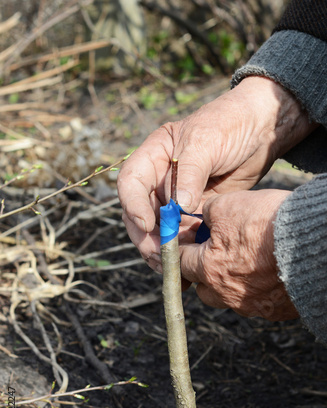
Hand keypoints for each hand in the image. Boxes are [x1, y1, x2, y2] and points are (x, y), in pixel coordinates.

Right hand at [118, 76, 313, 270]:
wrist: (262, 130)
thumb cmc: (230, 124)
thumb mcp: (206, 141)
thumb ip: (190, 173)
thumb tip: (177, 208)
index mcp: (154, 156)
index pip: (131, 182)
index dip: (133, 205)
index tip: (147, 224)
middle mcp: (160, 180)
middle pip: (140, 212)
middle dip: (147, 236)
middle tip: (160, 256)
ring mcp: (176, 199)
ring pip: (160, 230)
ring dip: (163, 250)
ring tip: (174, 270)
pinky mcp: (194, 214)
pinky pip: (182, 236)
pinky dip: (182, 252)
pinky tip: (188, 268)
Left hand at [180, 189, 297, 320]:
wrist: (314, 245)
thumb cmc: (268, 223)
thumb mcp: (229, 205)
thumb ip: (208, 213)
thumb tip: (204, 218)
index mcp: (208, 269)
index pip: (181, 262)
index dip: (183, 249)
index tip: (187, 243)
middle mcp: (226, 294)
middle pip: (204, 288)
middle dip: (205, 272)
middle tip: (217, 254)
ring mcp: (252, 306)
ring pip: (230, 298)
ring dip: (232, 283)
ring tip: (246, 263)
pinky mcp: (275, 311)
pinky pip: (259, 302)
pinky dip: (259, 290)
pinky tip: (270, 272)